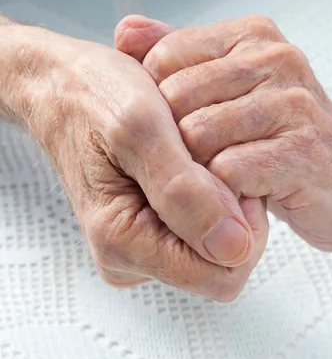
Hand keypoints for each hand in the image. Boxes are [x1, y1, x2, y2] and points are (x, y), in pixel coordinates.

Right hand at [2, 18, 267, 300]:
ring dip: (219, 195)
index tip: (223, 171)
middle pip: (223, 262)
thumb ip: (185, 191)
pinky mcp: (149, 231)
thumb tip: (233, 248)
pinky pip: (204, 227)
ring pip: (218, 243)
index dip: (241, 226)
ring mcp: (140, 246)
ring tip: (185, 151)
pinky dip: (210, 191)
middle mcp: (130, 256)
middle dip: (229, 207)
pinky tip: (185, 159)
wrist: (64, 82)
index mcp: (121, 243)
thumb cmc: (92, 94)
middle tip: (199, 154)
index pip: (222, 276)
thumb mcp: (139, 127)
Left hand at [116, 15, 331, 250]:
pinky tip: (239, 198)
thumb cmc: (286, 137)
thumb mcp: (233, 88)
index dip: (158, 106)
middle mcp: (275, 60)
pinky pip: (230, 170)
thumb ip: (180, 57)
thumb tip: (124, 31)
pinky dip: (222, 194)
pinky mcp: (304, 151)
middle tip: (196, 167)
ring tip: (218, 183)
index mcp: (252, 37)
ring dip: (199, 171)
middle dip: (175, 142)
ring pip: (199, 135)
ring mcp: (292, 103)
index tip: (179, 134)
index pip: (164, 59)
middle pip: (176, 99)